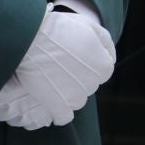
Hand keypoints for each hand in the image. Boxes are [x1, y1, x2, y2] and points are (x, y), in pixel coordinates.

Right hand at [0, 2, 116, 128]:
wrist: (32, 39)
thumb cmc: (61, 30)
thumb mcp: (91, 27)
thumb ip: (106, 43)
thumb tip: (111, 58)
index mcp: (104, 67)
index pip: (101, 70)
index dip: (87, 62)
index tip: (73, 57)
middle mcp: (93, 85)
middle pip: (87, 85)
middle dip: (77, 77)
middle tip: (59, 65)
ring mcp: (75, 98)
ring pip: (76, 100)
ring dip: (67, 93)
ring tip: (52, 79)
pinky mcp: (58, 107)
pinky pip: (63, 117)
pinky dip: (58, 113)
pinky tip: (51, 102)